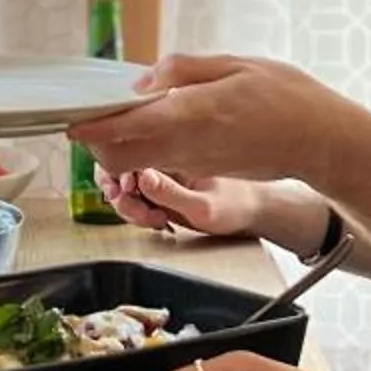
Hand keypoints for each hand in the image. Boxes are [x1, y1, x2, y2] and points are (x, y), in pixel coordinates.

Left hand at [70, 53, 364, 185]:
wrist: (324, 143)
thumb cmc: (287, 98)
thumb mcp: (235, 65)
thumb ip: (184, 70)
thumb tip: (141, 83)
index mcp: (190, 113)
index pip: (122, 129)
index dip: (89, 126)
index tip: (70, 117)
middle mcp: (186, 145)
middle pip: (119, 158)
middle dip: (98, 141)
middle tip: (94, 114)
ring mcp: (195, 163)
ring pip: (138, 165)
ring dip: (120, 146)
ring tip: (120, 115)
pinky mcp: (206, 169)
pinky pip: (162, 164)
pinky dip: (145, 149)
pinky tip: (153, 123)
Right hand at [97, 164, 269, 237]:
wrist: (253, 212)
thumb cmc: (237, 206)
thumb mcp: (204, 206)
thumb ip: (171, 193)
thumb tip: (142, 177)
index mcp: (174, 149)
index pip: (129, 150)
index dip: (117, 172)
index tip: (125, 191)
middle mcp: (164, 158)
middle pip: (119, 166)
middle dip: (120, 194)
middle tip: (137, 211)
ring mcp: (161, 173)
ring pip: (124, 185)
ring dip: (129, 207)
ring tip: (153, 219)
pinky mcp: (162, 187)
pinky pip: (137, 198)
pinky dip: (138, 213)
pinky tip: (157, 220)